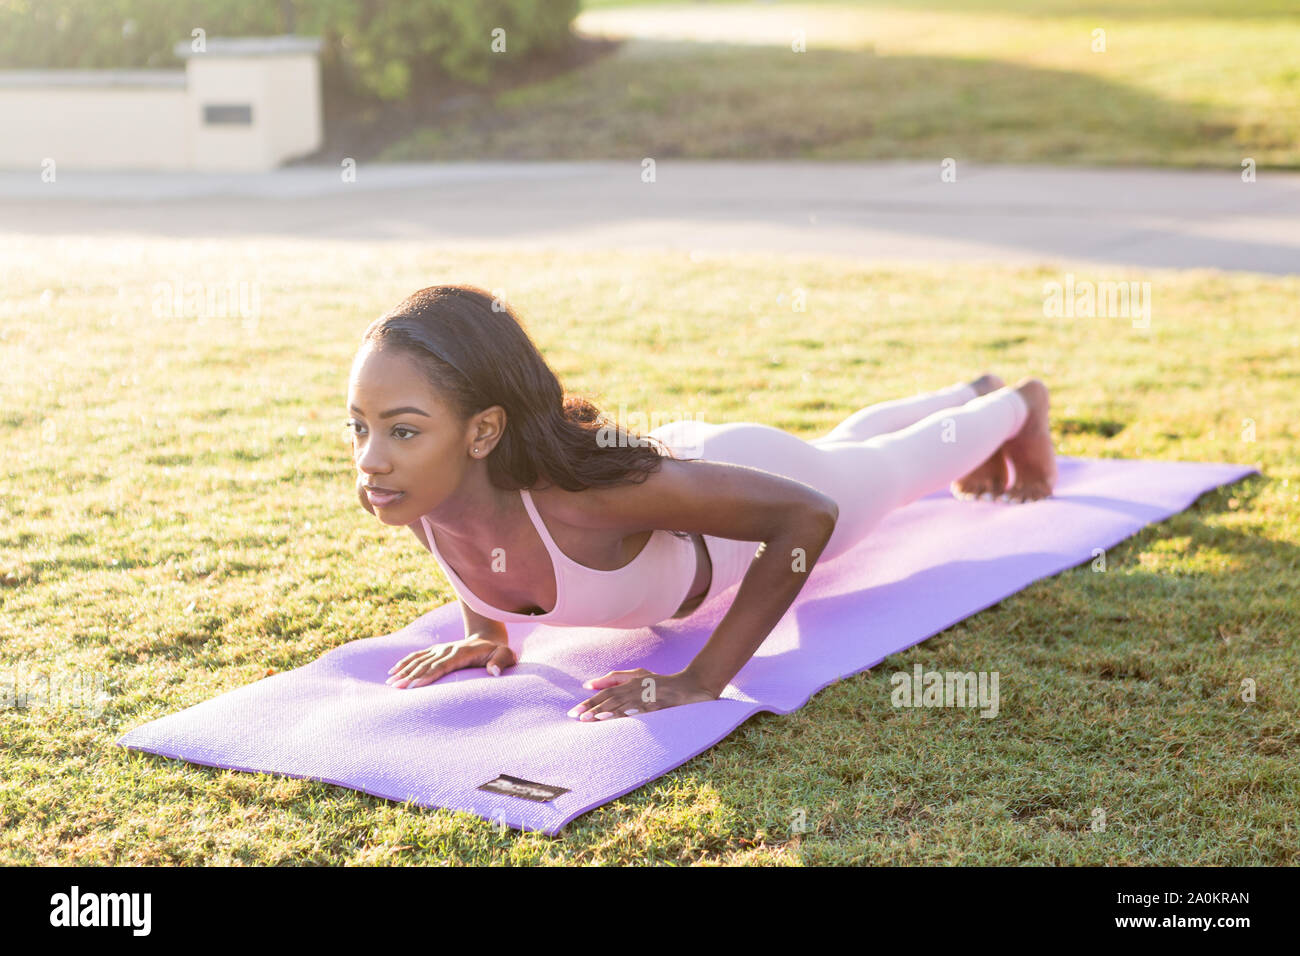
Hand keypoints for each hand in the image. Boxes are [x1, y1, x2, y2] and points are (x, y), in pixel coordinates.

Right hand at [387, 636, 515, 687]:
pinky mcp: (435, 649)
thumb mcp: (506, 655)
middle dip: (411, 676)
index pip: (442, 666)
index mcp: (461, 653)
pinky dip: (404, 662)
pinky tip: (393, 671)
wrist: (488, 637)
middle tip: (397, 688)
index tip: (415, 686)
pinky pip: (417, 655)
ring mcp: (440, 648)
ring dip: (404, 670)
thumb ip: (501, 662)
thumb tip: (494, 672)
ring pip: (418, 660)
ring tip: (390, 682)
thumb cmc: (497, 651)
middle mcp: (447, 649)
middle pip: (426, 664)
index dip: (428, 676)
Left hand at [566, 668, 717, 720]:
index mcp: (634, 680)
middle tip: (574, 716)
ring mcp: (648, 695)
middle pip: (611, 696)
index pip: (607, 691)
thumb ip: (617, 678)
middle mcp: (639, 686)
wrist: (694, 686)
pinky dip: (624, 713)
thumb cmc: (663, 684)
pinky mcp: (658, 704)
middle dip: (591, 706)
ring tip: (587, 719)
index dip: (591, 700)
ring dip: (603, 710)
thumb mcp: (640, 678)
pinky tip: (611, 718)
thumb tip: (590, 684)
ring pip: (622, 702)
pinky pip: (638, 710)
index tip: (574, 711)